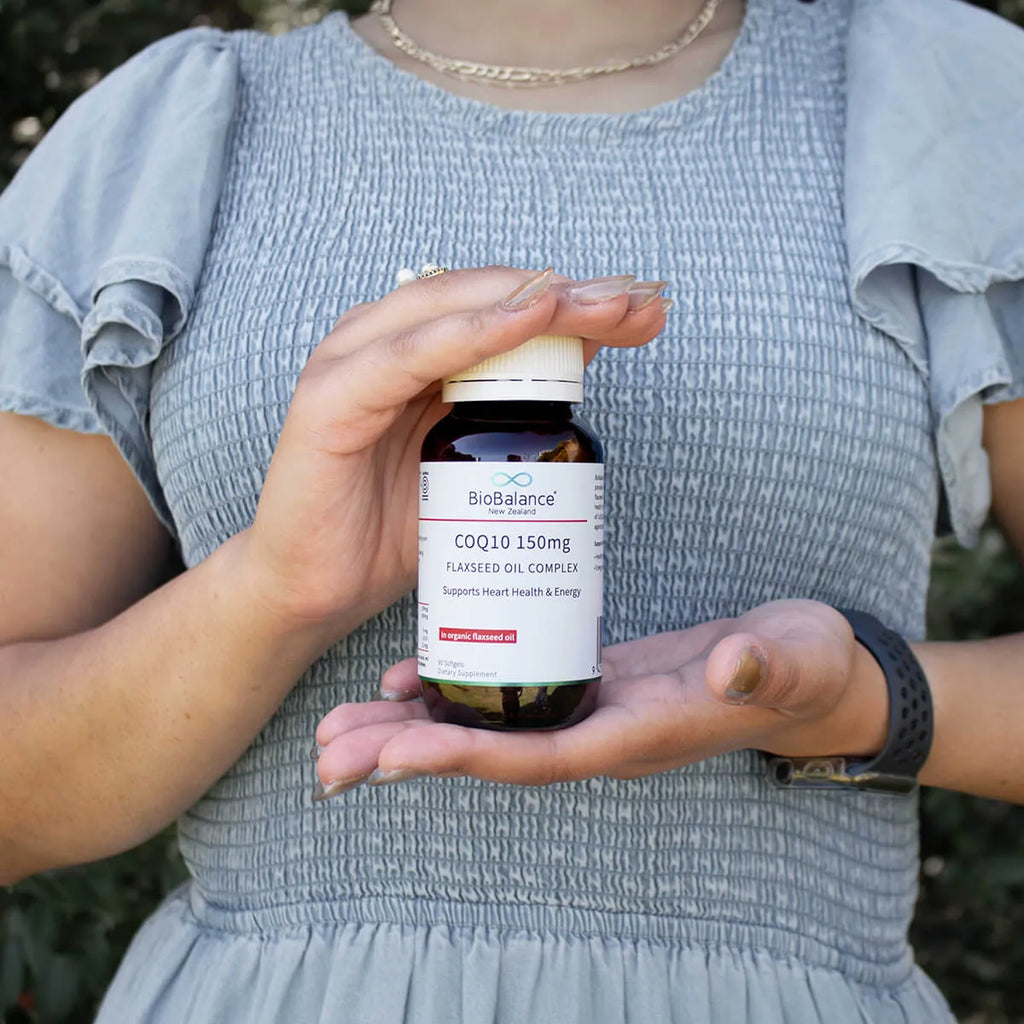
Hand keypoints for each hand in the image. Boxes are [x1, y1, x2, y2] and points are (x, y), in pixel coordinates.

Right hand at [236, 267, 669, 637]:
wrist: (317, 591)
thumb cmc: (393, 530)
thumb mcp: (476, 468)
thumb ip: (515, 416)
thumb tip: (584, 364)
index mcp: (417, 352)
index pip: (503, 305)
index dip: (576, 302)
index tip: (646, 312)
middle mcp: (384, 343)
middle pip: (485, 297)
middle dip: (569, 296)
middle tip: (636, 303)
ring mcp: (352, 363)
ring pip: (452, 308)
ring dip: (531, 302)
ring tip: (597, 306)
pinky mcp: (330, 400)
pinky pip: (409, 356)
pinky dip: (469, 332)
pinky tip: (524, 317)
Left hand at [312, 599, 888, 792]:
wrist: (806, 670)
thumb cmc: (804, 665)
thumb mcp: (794, 656)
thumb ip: (764, 664)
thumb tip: (732, 667)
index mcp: (637, 735)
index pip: (538, 757)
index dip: (464, 757)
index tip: (392, 755)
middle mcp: (600, 734)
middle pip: (489, 754)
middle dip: (407, 755)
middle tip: (327, 753)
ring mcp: (590, 710)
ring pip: (488, 728)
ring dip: (412, 729)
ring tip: (341, 726)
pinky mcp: (588, 681)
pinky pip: (508, 696)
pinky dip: (456, 690)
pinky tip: (409, 677)